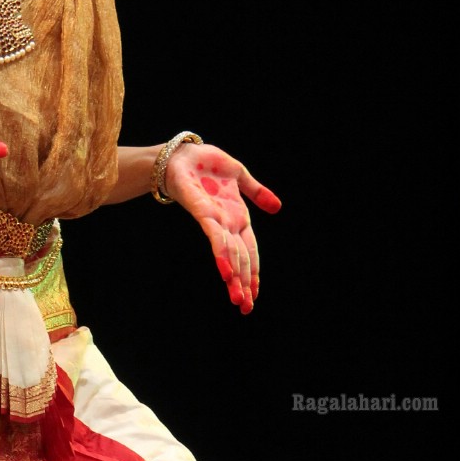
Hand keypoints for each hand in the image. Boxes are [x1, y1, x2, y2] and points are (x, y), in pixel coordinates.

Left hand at [163, 142, 280, 314]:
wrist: (181, 152)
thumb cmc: (206, 164)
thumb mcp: (239, 176)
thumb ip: (257, 193)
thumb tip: (278, 208)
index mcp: (237, 217)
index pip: (250, 250)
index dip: (254, 272)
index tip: (255, 294)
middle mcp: (226, 223)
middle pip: (239, 258)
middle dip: (243, 283)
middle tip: (245, 308)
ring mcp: (215, 219)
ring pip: (228, 253)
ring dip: (233, 276)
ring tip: (237, 299)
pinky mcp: (202, 211)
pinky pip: (214, 235)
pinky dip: (221, 254)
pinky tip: (225, 272)